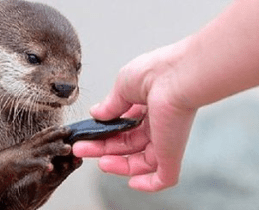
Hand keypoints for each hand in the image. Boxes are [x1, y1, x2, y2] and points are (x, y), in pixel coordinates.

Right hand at [73, 43, 196, 191]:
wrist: (176, 76)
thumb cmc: (154, 73)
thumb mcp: (122, 86)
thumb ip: (110, 105)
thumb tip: (96, 113)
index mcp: (147, 106)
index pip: (123, 127)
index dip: (103, 133)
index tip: (86, 136)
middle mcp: (157, 124)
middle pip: (127, 145)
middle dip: (102, 148)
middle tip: (82, 148)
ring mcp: (165, 140)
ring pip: (141, 162)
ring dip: (118, 165)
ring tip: (100, 162)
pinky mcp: (172, 153)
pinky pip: (163, 177)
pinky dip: (148, 184)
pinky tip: (132, 182)